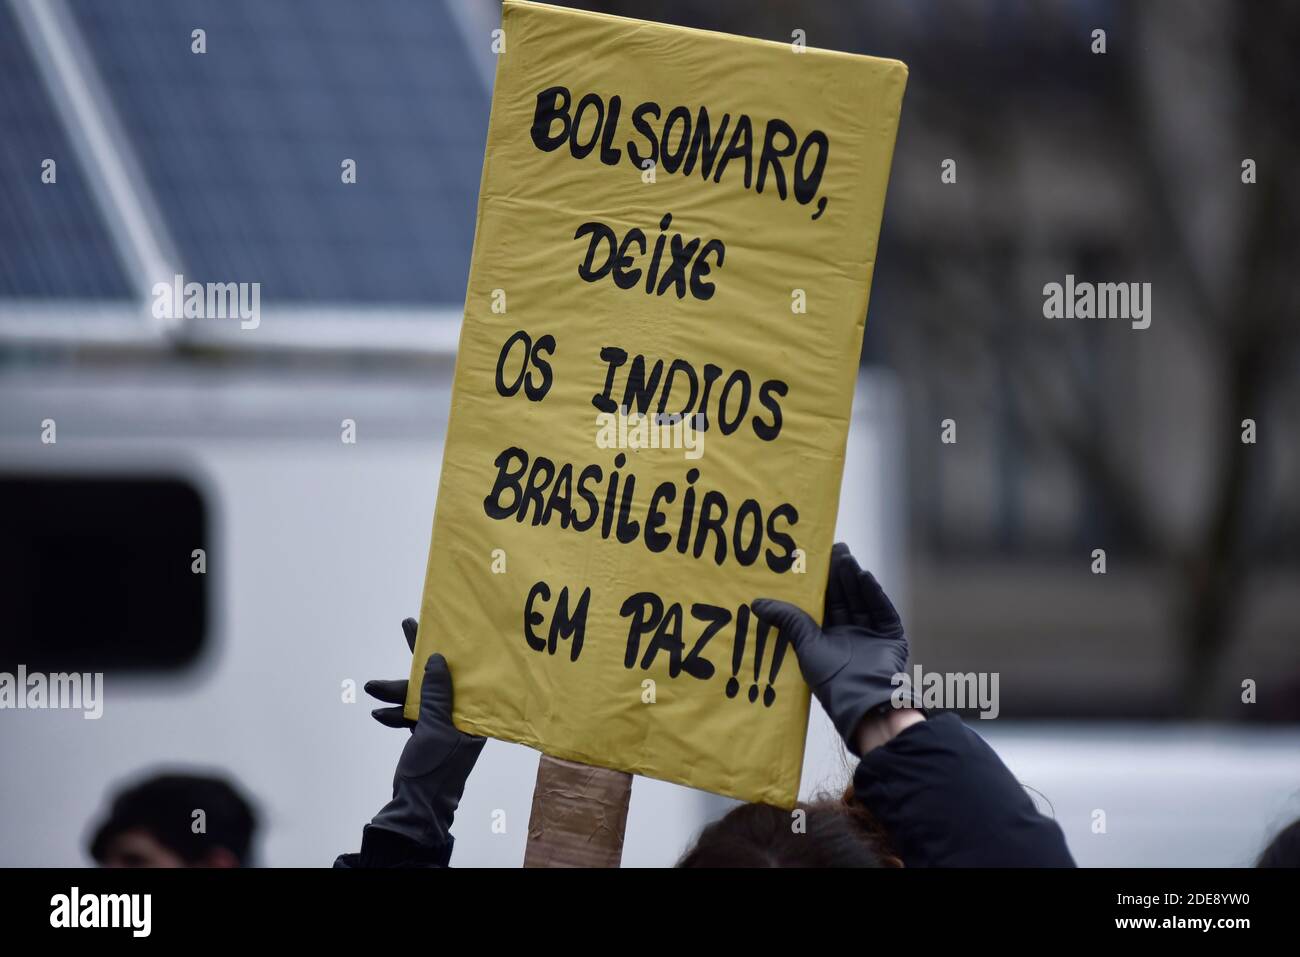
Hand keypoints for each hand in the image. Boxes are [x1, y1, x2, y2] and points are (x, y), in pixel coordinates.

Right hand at [364, 618, 485, 850]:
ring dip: (398, 693)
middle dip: (419, 661)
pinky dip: (397, 714)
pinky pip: (413, 716)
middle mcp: (465, 715)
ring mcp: (446, 725)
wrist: (418, 809)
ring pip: (422, 697)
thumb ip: (436, 693)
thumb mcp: (436, 728)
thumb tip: (438, 659)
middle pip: (442, 678)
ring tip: (372, 688)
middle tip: (406, 626)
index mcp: (476, 713)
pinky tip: (380, 714)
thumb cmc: (436, 770)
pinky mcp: (428, 736)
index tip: (440, 620)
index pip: (465, 671)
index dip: (451, 645)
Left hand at [752, 543, 919, 754]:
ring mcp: (872, 636)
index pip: (827, 603)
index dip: (823, 582)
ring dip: (855, 579)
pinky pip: (882, 611)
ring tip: (847, 559)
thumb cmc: (829, 678)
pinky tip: (865, 576)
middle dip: (840, 575)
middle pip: (846, 598)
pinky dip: (875, 594)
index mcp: (830, 638)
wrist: (860, 700)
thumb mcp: (804, 644)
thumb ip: (786, 619)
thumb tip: (756, 603)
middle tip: (836, 549)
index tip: (818, 558)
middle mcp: (852, 635)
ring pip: (863, 600)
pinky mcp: (891, 638)